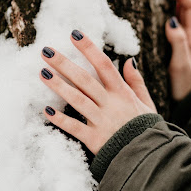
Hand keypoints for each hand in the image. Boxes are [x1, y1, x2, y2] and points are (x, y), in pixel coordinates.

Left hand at [40, 31, 156, 154]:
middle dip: (65, 63)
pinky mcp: (95, 139)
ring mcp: (102, 120)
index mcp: (122, 92)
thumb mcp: (146, 102)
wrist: (148, 156)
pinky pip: (75, 128)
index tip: (74, 34)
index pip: (104, 65)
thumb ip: (137, 82)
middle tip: (46, 51)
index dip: (89, 48)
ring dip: (59, 86)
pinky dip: (61, 120)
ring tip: (42, 73)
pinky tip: (46, 110)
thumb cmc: (146, 128)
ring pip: (77, 99)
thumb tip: (129, 61)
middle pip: (85, 79)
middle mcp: (110, 103)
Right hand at [165, 0, 190, 100]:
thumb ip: (178, 43)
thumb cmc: (183, 81)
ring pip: (183, 8)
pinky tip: (165, 0)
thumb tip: (171, 20)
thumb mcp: (180, 64)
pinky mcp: (178, 39)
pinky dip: (172, 4)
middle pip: (189, 2)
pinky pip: (177, 16)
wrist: (188, 94)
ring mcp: (185, 35)